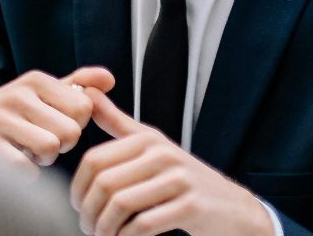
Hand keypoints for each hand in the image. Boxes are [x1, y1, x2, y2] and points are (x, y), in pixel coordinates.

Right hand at [0, 66, 114, 173]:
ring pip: (50, 149)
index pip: (84, 108)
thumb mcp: (42, 95)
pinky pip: (28, 170)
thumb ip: (77, 86)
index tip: (53, 124)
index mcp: (34, 80)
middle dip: (59, 144)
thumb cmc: (12, 118)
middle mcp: (15, 94)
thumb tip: (109, 79)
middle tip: (36, 140)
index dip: (75, 124)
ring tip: (24, 150)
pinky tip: (11, 162)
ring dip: (42, 160)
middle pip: (70, 131)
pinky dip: (25, 174)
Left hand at [71, 89, 275, 235]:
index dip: (78, 187)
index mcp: (147, 139)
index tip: (76, 206)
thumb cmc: (186, 180)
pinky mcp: (192, 207)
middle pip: (105, 183)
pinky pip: (145, 224)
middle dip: (89, 212)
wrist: (235, 210)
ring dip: (105, 227)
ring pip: (121, 204)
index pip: (94, 160)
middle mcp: (163, 155)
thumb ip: (118, 123)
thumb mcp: (153, 146)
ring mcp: (179, 180)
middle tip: (87, 227)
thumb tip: (87, 91)